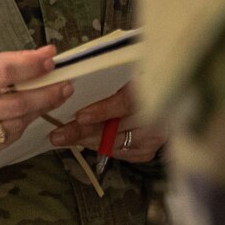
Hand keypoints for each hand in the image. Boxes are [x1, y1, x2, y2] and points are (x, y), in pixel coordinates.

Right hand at [0, 46, 71, 159]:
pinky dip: (24, 123)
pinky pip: (12, 137)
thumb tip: (48, 54)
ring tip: (51, 96)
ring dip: (39, 109)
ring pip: (18, 123)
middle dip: (46, 93)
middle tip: (66, 85)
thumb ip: (11, 59)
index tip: (51, 60)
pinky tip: (28, 112)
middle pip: (16, 103)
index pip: (3, 73)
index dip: (31, 67)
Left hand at [46, 81, 165, 163]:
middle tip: (59, 134)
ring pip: (114, 143)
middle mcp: (155, 117)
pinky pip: (120, 153)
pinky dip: (101, 148)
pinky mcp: (148, 151)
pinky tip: (85, 142)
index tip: (80, 116)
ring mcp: (153, 137)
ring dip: (88, 141)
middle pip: (115, 128)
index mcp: (150, 90)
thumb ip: (107, 77)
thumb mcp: (127, 71)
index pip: (125, 103)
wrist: (165, 95)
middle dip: (83, 132)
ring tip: (64, 138)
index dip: (102, 111)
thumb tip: (73, 80)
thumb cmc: (139, 78)